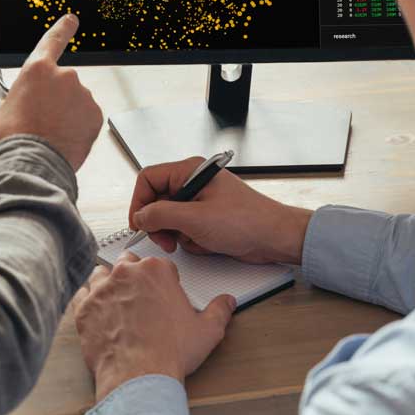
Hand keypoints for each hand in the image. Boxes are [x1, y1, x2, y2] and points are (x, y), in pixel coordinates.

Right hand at [0, 14, 103, 170]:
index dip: (63, 28)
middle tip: (40, 119)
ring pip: (75, 100)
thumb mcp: (0, 110)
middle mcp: (64, 76)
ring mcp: (83, 95)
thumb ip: (16, 96)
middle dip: (54, 97)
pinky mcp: (95, 114)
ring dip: (66, 112)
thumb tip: (21, 102)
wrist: (32, 164)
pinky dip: (78, 125)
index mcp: (37, 69)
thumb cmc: (14, 138)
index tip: (71, 20)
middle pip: (62, 81)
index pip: (53, 40)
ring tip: (50, 132)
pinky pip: (86, 116)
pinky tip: (64, 136)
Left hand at [73, 252, 235, 401]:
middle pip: (128, 261)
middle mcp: (126, 273)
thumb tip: (227, 302)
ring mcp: (101, 289)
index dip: (164, 280)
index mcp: (156, 271)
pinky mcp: (84, 308)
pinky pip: (81, 294)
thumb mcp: (207, 331)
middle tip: (141, 296)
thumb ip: (219, 311)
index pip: (160, 264)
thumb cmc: (170, 353)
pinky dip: (87, 300)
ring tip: (117, 301)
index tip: (164, 294)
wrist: (138, 376)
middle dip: (134, 274)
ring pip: (101, 273)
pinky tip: (97, 311)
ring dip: (108, 283)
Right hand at [129, 157, 312, 263]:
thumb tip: (139, 216)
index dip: (139, 202)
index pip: (148, 179)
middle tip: (165, 240)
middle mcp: (193, 182)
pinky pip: (184, 229)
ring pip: (169, 218)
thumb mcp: (195, 219)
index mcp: (190, 171)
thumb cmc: (247, 221)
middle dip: (159, 223)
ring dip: (177, 234)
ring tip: (194, 241)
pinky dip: (191, 240)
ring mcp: (200, 201)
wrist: (275, 238)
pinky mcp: (207, 218)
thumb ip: (160, 215)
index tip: (139, 224)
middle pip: (157, 200)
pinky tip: (207, 243)